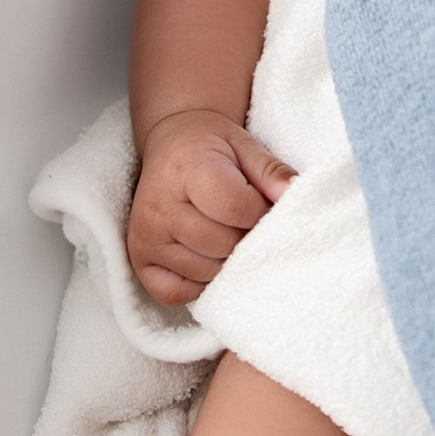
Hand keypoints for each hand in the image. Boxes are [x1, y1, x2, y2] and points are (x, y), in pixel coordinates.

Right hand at [126, 108, 296, 306]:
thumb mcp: (246, 146)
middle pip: (221, 244)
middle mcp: (159, 206)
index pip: (235, 208)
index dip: (260, 212)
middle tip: (246, 221)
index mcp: (187, 170)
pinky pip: (175, 293)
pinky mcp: (139, 258)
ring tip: (227, 233)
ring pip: (204, 271)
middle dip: (245, 238)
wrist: (172, 142)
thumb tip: (296, 195)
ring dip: (226, 261)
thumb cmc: (213, 147)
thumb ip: (272, 172)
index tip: (263, 204)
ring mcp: (145, 236)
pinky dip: (198, 283)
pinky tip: (206, 257)